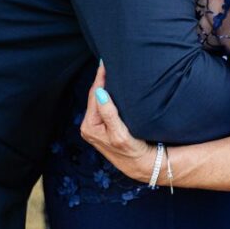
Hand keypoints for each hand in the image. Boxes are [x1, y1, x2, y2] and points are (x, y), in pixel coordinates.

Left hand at [79, 63, 155, 182]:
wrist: (141, 165)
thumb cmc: (131, 150)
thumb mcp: (119, 133)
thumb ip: (109, 113)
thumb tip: (99, 92)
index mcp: (89, 126)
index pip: (94, 95)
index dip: (99, 78)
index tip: (104, 63)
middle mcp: (88, 127)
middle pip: (94, 97)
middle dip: (100, 81)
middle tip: (107, 63)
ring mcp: (94, 127)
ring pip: (98, 101)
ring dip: (103, 87)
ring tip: (109, 72)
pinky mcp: (102, 127)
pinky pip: (103, 106)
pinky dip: (107, 95)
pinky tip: (112, 88)